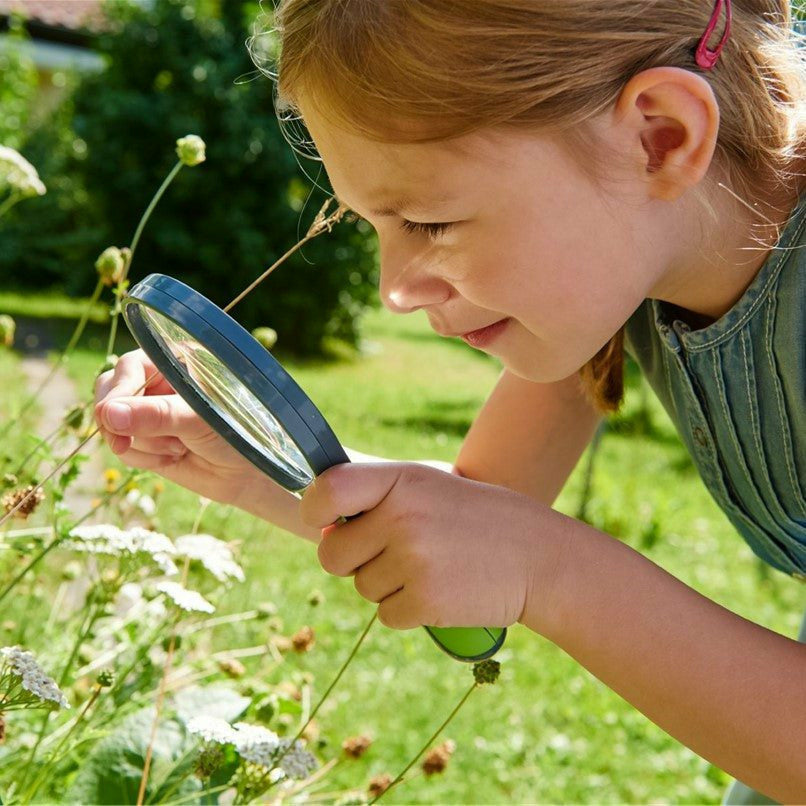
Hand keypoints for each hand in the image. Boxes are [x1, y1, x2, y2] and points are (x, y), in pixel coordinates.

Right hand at [94, 349, 263, 508]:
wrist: (250, 474)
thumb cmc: (238, 435)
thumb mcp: (201, 420)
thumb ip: (158, 415)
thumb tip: (109, 413)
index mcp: (177, 361)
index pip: (130, 366)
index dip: (119, 392)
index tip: (112, 418)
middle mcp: (159, 382)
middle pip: (110, 391)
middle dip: (121, 422)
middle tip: (126, 443)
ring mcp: (150, 411)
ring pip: (113, 424)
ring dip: (143, 444)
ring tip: (180, 448)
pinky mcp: (146, 439)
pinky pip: (123, 448)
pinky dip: (143, 459)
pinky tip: (173, 458)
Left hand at [299, 462, 558, 630]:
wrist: (539, 556)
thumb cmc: (475, 519)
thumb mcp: (428, 488)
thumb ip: (377, 500)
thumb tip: (323, 531)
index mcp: (401, 480)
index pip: (328, 491)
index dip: (315, 509)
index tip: (326, 520)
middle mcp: (402, 516)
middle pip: (332, 555)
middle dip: (352, 561)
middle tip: (392, 553)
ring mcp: (414, 559)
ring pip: (361, 588)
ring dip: (387, 586)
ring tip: (431, 567)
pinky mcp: (426, 601)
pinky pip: (385, 615)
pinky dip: (407, 609)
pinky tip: (441, 589)